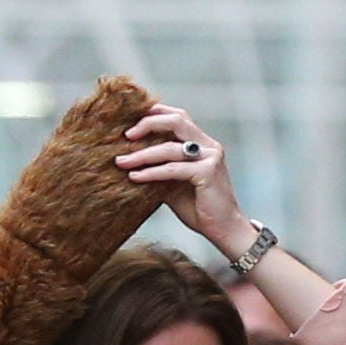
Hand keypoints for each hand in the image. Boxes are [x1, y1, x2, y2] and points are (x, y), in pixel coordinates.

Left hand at [116, 106, 249, 258]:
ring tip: (122, 161)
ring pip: (170, 147)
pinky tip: (135, 176)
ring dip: (142, 154)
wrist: (224, 230)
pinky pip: (172, 169)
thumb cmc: (200, 209)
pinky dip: (151, 172)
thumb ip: (160, 170)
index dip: (155, 114)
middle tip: (126, 136)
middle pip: (176, 120)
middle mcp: (209, 145)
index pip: (178, 117)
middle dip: (148, 124)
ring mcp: (210, 157)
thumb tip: (132, 162)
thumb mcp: (175, 185)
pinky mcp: (207, 173)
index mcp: (203, 143)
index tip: (131, 123)